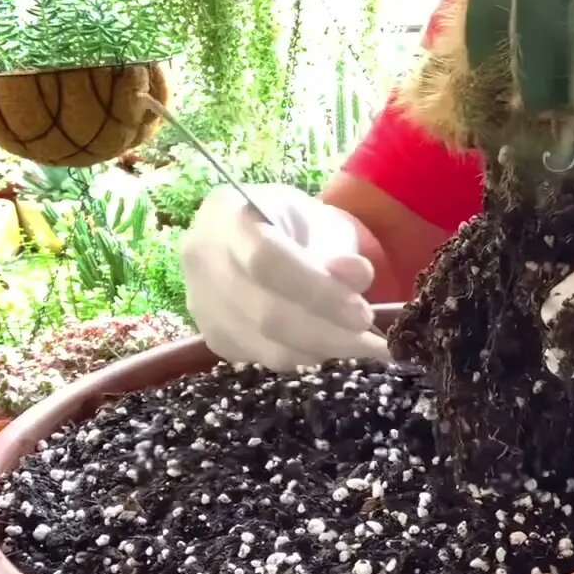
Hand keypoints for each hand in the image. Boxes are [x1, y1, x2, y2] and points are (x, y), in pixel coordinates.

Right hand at [182, 184, 388, 371]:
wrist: (259, 234)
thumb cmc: (295, 224)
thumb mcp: (322, 222)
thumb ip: (339, 249)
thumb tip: (357, 277)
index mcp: (227, 216)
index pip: (268, 262)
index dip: (317, 292)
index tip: (362, 314)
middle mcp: (202, 261)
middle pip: (265, 312)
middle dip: (327, 332)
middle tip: (372, 341)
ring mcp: (201, 303)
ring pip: (263, 344)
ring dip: (320, 350)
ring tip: (360, 346)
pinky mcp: (211, 335)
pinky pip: (260, 357)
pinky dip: (301, 357)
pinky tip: (327, 346)